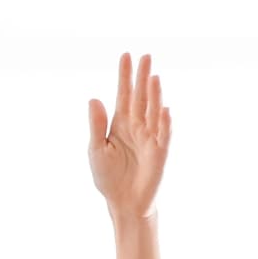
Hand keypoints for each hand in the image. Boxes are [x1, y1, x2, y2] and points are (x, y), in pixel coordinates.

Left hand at [87, 52, 170, 219]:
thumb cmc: (108, 176)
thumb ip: (96, 125)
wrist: (122, 202)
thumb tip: (94, 99)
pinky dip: (164, 122)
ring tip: (153, 77)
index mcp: (120, 124)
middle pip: (140, 97)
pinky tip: (163, 109)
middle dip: (142, 78)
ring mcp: (150, 138)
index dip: (125, 76)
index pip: (123, 95)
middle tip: (145, 56)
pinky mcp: (159, 153)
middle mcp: (137, 126)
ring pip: (153, 112)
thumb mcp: (96, 149)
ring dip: (154, 95)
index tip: (126, 56)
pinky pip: (163, 135)